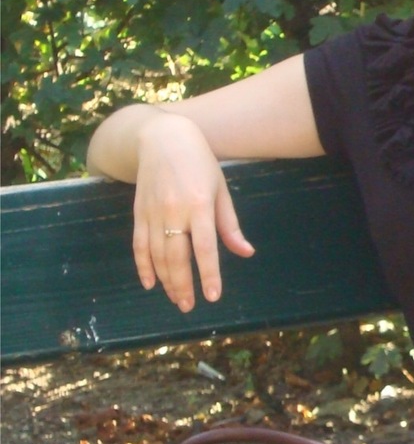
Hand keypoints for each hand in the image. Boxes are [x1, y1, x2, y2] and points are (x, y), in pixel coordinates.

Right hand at [131, 113, 254, 311]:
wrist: (160, 137)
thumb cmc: (199, 162)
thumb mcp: (220, 189)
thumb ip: (229, 225)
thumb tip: (245, 253)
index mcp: (200, 204)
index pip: (205, 247)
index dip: (209, 274)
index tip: (212, 296)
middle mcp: (174, 210)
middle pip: (177, 257)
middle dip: (183, 285)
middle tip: (188, 306)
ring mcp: (153, 212)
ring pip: (157, 255)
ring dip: (166, 281)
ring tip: (175, 299)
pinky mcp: (138, 212)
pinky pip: (139, 245)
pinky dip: (143, 266)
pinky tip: (151, 283)